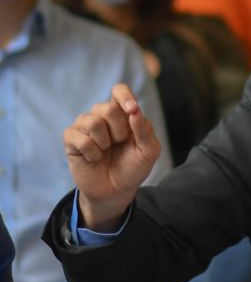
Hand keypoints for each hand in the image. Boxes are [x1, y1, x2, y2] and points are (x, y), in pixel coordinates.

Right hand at [64, 83, 160, 230]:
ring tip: (106, 150)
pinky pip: (79, 138)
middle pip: (107, 107)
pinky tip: (94, 158)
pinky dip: (91, 152)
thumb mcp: (149, 151)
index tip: (132, 110)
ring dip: (104, 141)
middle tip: (120, 142)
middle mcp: (102, 115)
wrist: (116, 191)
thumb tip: (135, 111)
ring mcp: (85, 126)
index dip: (124, 96)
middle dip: (119, 129)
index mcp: (123, 113)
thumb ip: (144, 130)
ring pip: (92, 121)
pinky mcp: (71, 140)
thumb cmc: (133, 167)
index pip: (119, 90)